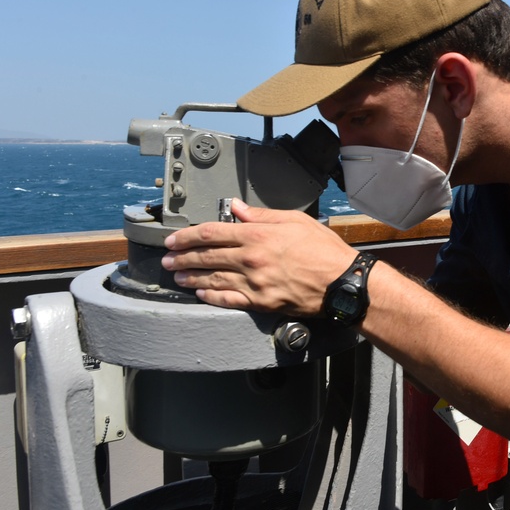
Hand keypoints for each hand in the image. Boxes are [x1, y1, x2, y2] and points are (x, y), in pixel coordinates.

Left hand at [161, 199, 357, 312]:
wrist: (342, 282)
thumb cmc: (324, 251)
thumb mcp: (295, 220)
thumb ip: (261, 214)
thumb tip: (236, 207)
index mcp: (258, 235)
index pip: (212, 233)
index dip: (187, 236)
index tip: (174, 238)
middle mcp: (251, 259)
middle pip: (205, 257)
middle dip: (182, 256)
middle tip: (167, 257)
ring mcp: (254, 283)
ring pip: (212, 280)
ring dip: (190, 277)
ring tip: (176, 275)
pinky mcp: (260, 302)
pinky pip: (228, 300)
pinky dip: (211, 297)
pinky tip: (201, 294)